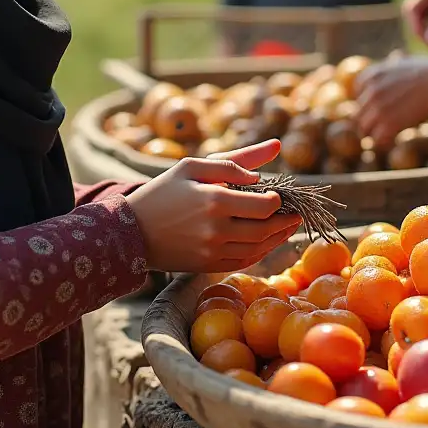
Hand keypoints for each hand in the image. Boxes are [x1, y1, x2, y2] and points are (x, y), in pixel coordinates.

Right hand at [123, 139, 301, 273]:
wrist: (131, 230)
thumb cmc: (163, 191)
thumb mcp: (193, 166)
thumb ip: (234, 161)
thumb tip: (269, 162)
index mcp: (215, 200)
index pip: (264, 205)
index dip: (279, 201)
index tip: (281, 194)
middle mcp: (217, 229)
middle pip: (266, 229)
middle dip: (286, 221)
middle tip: (296, 214)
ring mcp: (213, 251)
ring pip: (259, 248)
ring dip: (278, 238)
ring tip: (287, 227)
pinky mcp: (208, 266)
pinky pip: (245, 262)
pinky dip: (261, 253)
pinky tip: (267, 242)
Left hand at [355, 58, 427, 145]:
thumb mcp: (406, 61)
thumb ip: (395, 62)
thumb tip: (396, 56)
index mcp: (371, 75)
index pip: (357, 93)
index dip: (367, 102)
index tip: (378, 107)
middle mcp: (371, 92)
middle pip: (358, 114)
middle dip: (368, 121)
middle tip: (381, 127)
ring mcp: (378, 109)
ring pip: (364, 129)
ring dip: (373, 134)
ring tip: (386, 135)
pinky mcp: (388, 125)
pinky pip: (377, 140)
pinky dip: (383, 143)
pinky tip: (392, 140)